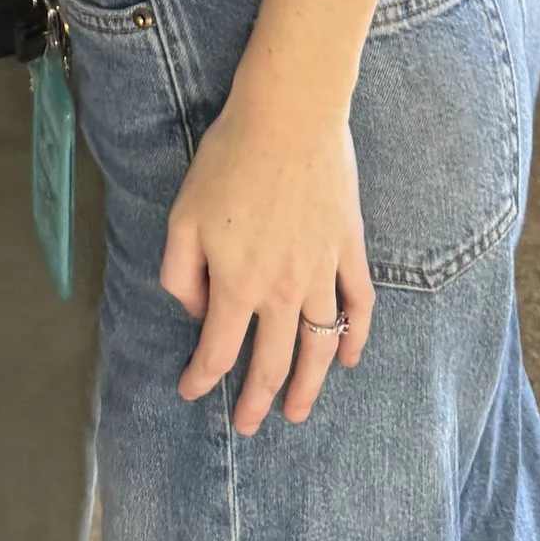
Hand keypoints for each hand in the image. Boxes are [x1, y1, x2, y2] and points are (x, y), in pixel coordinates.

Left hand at [161, 80, 372, 433]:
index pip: (218, 352)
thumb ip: (181, 275)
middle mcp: (282, 290)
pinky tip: (348, 358)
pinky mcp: (349, 247)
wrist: (289, 115)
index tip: (191, 392)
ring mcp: (322, 271)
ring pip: (319, 346)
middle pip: (273, 364)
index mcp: (236, 285)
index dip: (202, 379)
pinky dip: (356, 337)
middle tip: (248, 426)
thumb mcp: (182, 216)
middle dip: (256, 401)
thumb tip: (199, 314)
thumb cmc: (228, 160)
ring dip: (309, 387)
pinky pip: (358, 304)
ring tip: (298, 412)